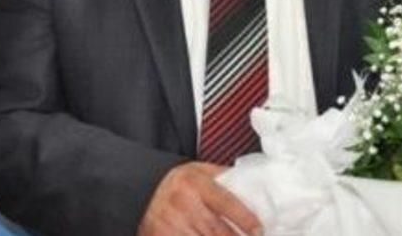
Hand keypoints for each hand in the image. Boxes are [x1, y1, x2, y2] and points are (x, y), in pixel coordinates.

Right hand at [139, 162, 261, 235]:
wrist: (143, 190)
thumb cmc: (178, 181)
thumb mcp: (200, 170)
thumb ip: (225, 177)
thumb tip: (253, 184)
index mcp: (196, 184)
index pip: (226, 204)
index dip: (245, 220)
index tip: (258, 230)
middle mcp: (184, 205)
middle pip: (217, 230)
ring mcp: (171, 225)